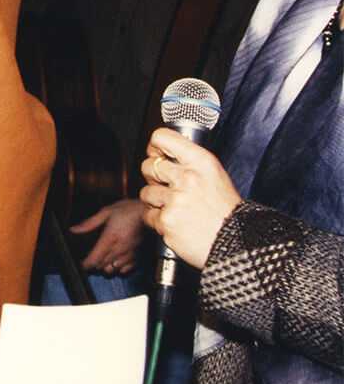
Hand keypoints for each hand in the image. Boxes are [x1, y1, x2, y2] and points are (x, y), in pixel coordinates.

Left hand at [69, 198, 144, 274]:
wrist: (150, 213)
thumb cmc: (129, 210)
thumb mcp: (106, 212)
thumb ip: (89, 223)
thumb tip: (74, 229)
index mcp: (110, 238)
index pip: (94, 259)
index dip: (85, 264)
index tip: (81, 263)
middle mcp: (120, 249)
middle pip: (101, 266)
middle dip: (93, 263)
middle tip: (90, 255)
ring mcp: (129, 255)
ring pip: (111, 270)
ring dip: (104, 266)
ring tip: (102, 256)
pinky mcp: (137, 258)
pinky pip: (124, 271)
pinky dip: (117, 268)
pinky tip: (114, 259)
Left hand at [139, 127, 240, 269]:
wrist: (237, 245)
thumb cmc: (227, 213)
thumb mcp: (216, 177)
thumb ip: (191, 164)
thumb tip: (164, 153)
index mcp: (202, 162)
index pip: (162, 138)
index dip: (154, 146)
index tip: (156, 153)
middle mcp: (188, 178)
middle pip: (148, 166)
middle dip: (153, 178)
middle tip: (168, 188)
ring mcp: (176, 200)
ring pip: (146, 192)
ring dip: (155, 202)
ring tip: (176, 209)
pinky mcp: (167, 221)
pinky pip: (148, 216)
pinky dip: (158, 222)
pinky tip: (176, 223)